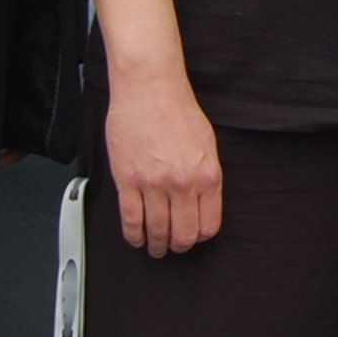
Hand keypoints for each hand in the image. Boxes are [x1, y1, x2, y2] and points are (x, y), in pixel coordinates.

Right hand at [103, 73, 222, 256]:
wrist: (151, 89)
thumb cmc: (178, 110)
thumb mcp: (208, 144)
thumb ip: (206, 176)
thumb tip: (203, 203)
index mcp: (207, 175)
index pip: (208, 225)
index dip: (200, 236)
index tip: (193, 236)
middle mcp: (182, 183)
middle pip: (183, 234)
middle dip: (179, 246)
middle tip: (173, 247)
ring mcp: (154, 184)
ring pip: (157, 231)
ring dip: (156, 245)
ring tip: (155, 247)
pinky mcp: (128, 181)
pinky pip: (131, 220)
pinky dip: (134, 235)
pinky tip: (136, 236)